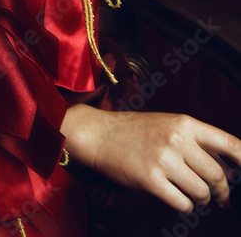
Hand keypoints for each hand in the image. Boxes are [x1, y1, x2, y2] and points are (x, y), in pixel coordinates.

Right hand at [62, 105, 240, 212]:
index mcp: (185, 123)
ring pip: (201, 192)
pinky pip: (183, 203)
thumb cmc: (137, 130)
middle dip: (222, 191)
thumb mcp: (169, 125)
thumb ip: (198, 142)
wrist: (101, 134)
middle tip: (219, 197)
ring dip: (201, 199)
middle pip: (217, 175)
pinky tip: (177, 197)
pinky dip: (184, 206)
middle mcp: (177, 139)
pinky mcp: (151, 179)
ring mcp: (164, 159)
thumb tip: (231, 168)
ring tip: (193, 195)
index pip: (228, 143)